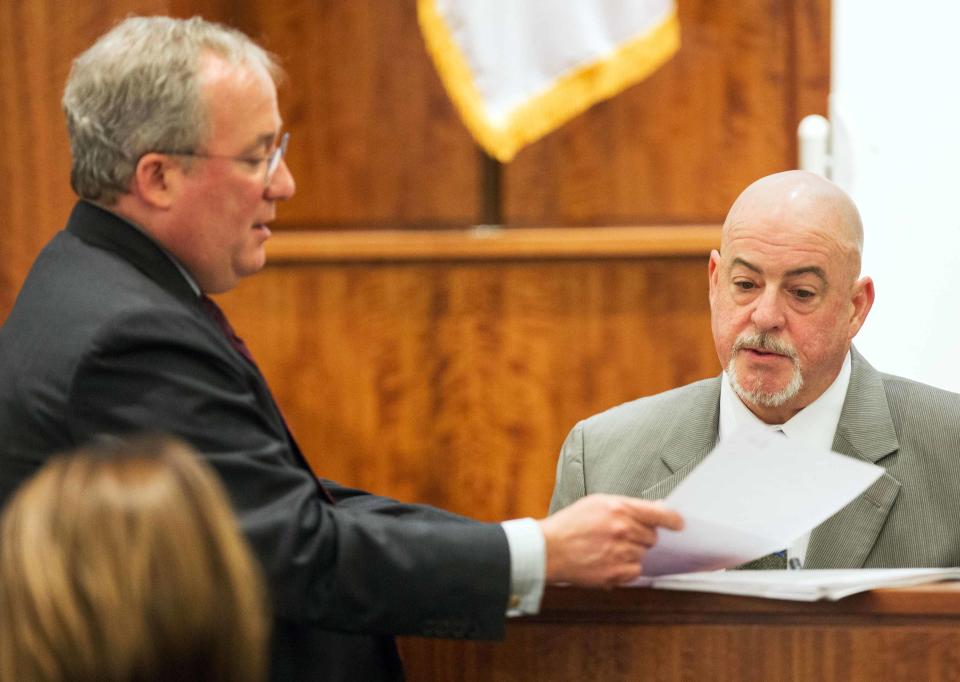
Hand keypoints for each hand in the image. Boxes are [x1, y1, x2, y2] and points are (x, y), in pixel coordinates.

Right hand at [538, 494, 682, 586]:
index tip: (679, 524)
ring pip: (642, 555)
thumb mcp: (596, 503)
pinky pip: (635, 572)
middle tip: (620, 536)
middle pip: (652, 537)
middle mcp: (623, 530)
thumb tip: (653, 508)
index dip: (673, 520)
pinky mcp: (615, 572)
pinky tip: (608, 561)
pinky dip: (626, 569)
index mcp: (619, 508)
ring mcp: (620, 552)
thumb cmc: (569, 525)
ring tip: (608, 549)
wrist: (548, 549)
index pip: (660, 514)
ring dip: (631, 553)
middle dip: (640, 537)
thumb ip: (626, 505)